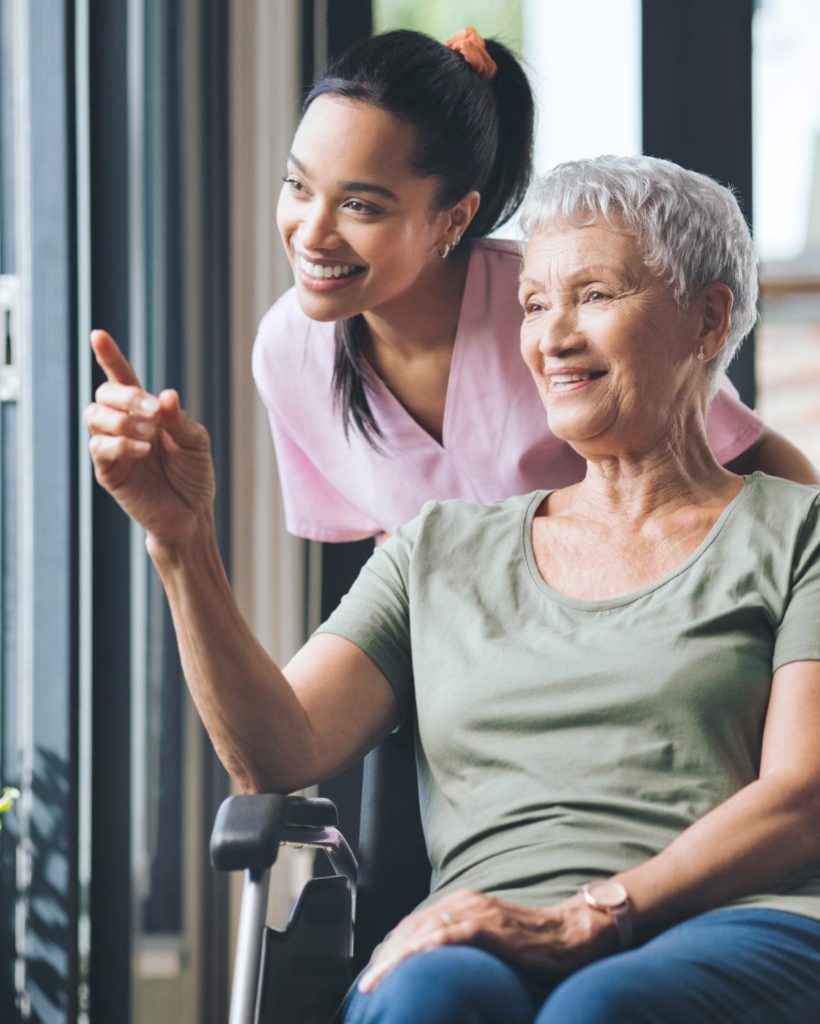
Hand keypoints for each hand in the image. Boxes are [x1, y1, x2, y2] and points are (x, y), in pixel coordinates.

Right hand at [84, 330, 215, 545]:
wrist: (192, 514)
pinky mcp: (108, 472)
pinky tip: (143, 449)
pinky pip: (99, 448)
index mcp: (145, 411)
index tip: (98, 335)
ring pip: (94, 417)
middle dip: (126, 396)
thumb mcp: (197, 442)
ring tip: (151, 434)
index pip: (121, 377)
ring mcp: (113, 448)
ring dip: (122, 418)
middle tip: (154, 411)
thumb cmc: (194, 475)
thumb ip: (180, 420)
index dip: (109, 356)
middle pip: (104, 393)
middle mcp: (124, 425)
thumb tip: (166, 395)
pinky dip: (120, 443)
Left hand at [357, 888, 615, 993]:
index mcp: (462, 903)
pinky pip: (446, 936)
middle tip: (365, 986)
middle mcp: (464, 901)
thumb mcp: (491, 942)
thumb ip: (465, 945)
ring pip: (422, 931)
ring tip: (374, 983)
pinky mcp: (488, 926)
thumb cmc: (534, 944)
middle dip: (384, 957)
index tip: (373, 975)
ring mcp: (476, 911)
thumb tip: (439, 970)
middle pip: (411, 927)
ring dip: (393, 958)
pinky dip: (421, 950)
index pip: (414, 925)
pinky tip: (404, 965)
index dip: (390, 950)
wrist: (572, 934)